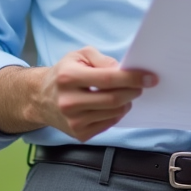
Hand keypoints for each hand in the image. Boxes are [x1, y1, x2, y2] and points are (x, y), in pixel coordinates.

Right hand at [32, 47, 155, 141]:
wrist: (40, 98)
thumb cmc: (64, 73)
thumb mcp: (79, 56)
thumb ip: (102, 60)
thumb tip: (123, 70)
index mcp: (69, 77)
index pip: (108, 79)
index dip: (132, 78)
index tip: (150, 78)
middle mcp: (69, 101)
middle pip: (114, 99)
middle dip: (133, 91)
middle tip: (141, 85)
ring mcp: (73, 121)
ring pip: (114, 113)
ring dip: (126, 102)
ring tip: (124, 93)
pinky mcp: (79, 134)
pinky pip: (109, 124)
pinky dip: (117, 113)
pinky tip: (111, 105)